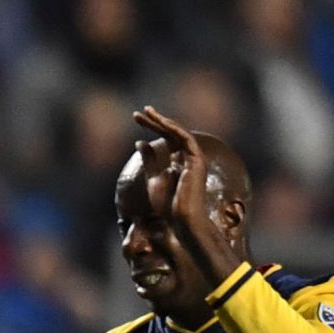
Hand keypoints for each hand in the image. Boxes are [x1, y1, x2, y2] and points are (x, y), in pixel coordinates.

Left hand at [131, 106, 209, 232]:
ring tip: (146, 112)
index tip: (136, 119)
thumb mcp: (153, 179)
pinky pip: (185, 138)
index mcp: (179, 161)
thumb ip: (149, 160)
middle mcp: (188, 157)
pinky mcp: (197, 160)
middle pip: (170, 133)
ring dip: (162, 121)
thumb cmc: (169, 206)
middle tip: (138, 112)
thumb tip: (139, 141)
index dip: (151, 127)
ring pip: (177, 132)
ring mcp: (194, 157)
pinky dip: (173, 129)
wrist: (182, 220)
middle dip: (154, 121)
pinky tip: (160, 122)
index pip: (165, 138)